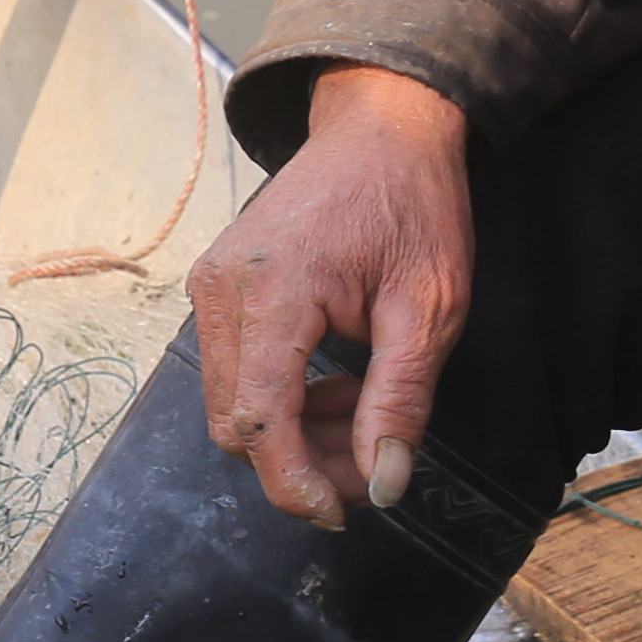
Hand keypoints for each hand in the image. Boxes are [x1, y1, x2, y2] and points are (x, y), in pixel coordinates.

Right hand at [187, 66, 472, 528]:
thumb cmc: (413, 205)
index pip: (260, 421)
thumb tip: (382, 484)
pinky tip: (336, 382)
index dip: (295, 482)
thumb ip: (400, 401)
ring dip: (293, 432)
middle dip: (299, 461)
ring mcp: (211, 287)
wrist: (381, 127)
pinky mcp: (217, 288)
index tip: (342, 514)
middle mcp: (222, 291)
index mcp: (274, 291)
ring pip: (231, 404)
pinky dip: (281, 398)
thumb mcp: (430, 308)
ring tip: (364, 412)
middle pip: (234, 424)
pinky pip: (235, 371)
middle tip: (372, 461)